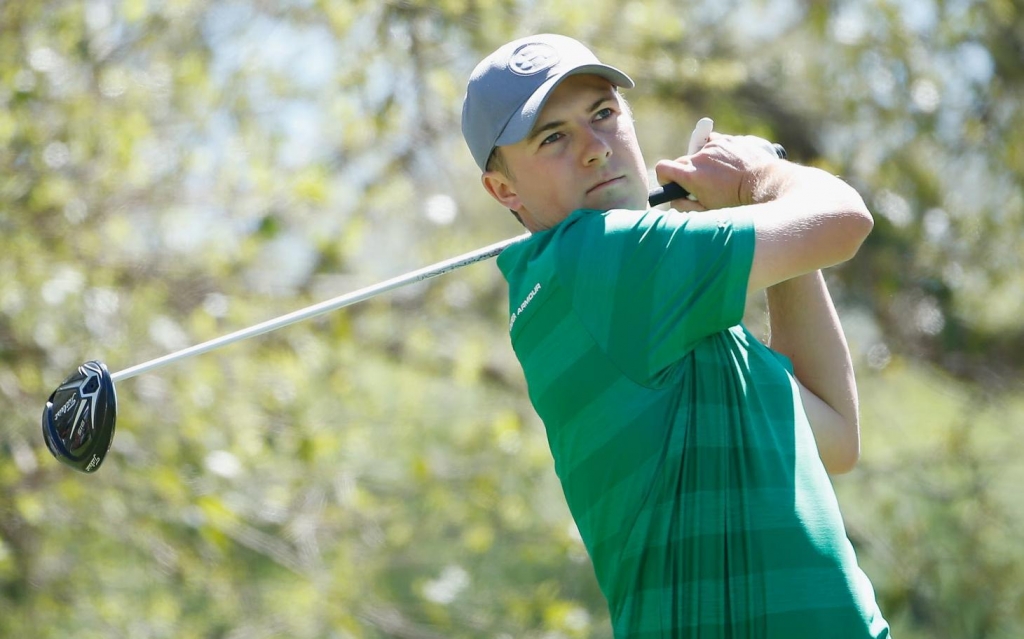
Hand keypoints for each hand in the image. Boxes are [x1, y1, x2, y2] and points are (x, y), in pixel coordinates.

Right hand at [654, 133, 782, 210]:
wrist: (764, 186)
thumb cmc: (737, 203)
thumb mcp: (707, 212)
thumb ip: (684, 206)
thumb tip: (673, 199)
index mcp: (692, 176)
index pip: (662, 168)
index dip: (666, 178)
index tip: (674, 184)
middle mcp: (700, 157)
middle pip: (681, 161)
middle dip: (685, 173)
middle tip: (701, 185)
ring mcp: (714, 145)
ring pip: (698, 152)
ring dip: (703, 162)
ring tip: (719, 175)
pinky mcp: (727, 140)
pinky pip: (713, 143)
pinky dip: (716, 152)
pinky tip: (727, 164)